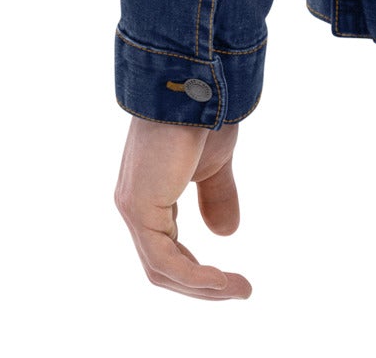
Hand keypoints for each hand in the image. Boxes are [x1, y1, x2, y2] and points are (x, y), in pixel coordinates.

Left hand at [114, 115, 251, 299]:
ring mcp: (134, 207)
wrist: (196, 85)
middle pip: (164, 266)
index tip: (232, 279)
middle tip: (241, 291)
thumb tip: (226, 234)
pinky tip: (221, 281)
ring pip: (163, 269)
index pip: (169, 249)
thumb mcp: (216, 164)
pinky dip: (194, 276)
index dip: (199, 271)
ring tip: (240, 290)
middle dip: (204, 286)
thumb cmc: (204, 114)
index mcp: (151, 194)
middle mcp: (136, 205)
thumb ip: (217, 197)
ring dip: (203, 287)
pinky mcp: (139, 208)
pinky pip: (164, 260)